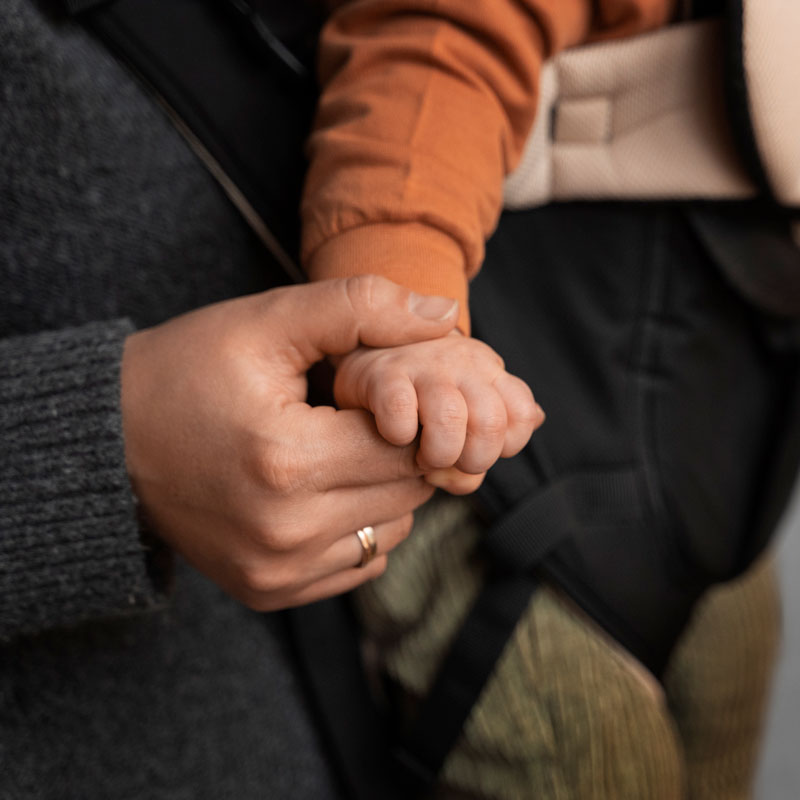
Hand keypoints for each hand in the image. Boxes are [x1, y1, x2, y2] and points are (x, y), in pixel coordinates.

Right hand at [121, 276, 458, 609]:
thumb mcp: (268, 321)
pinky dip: (358, 524)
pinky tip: (321, 490)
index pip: (409, 445)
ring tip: (335, 451)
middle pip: (407, 490)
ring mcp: (276, 572)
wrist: (108, 442)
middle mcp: (286, 533)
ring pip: (392, 528)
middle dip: (398, 448)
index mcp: (288, 462)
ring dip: (382, 488)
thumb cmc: (187, 372)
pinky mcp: (268, 592)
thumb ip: (362, 308)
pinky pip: (359, 561)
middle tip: (359, 418)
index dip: (408, 412)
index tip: (377, 392)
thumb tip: (446, 316)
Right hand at [333, 331, 543, 492]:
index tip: (473, 448)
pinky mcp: (380, 375)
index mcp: (488, 370)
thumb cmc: (416, 389)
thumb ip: (494, 426)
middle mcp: (462, 362)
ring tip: (419, 458)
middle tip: (445, 460)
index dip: (503, 446)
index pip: (522, 415)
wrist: (361, 343)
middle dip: (470, 460)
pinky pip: (401, 417)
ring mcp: (422, 365)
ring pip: (451, 420)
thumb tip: (523, 431)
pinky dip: (399, 439)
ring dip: (436, 455)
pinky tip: (391, 436)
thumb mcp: (463, 400)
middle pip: (491, 424)